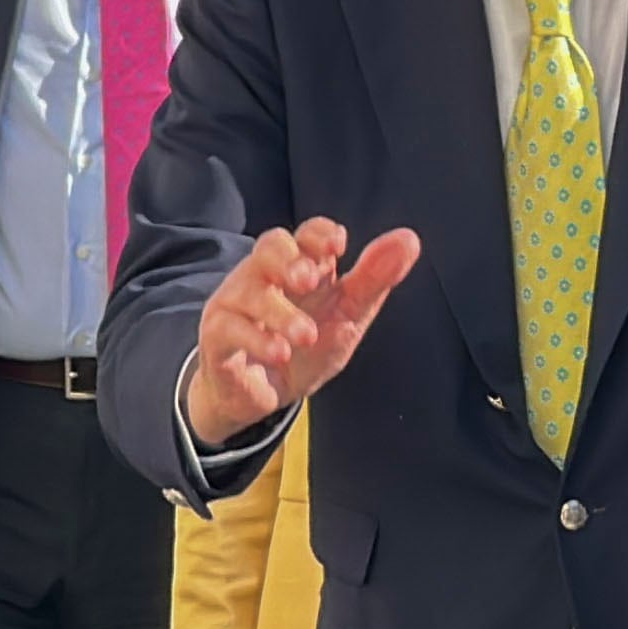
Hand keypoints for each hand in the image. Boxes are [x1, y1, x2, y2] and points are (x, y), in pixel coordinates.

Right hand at [186, 219, 421, 446]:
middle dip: (289, 259)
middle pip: (269, 247)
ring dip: (280, 313)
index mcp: (301, 267)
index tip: (338, 244)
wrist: (265, 395)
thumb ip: (374, 279)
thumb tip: (409, 239)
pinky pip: (229, 328)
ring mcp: (237, 304)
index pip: (306, 234)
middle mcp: (265, 277)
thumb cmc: (306, 347)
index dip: (319, 233)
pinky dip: (257, 340)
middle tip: (310, 280)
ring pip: (250, 291)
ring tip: (306, 336)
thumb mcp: (348, 315)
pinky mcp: (218, 336)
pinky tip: (280, 354)